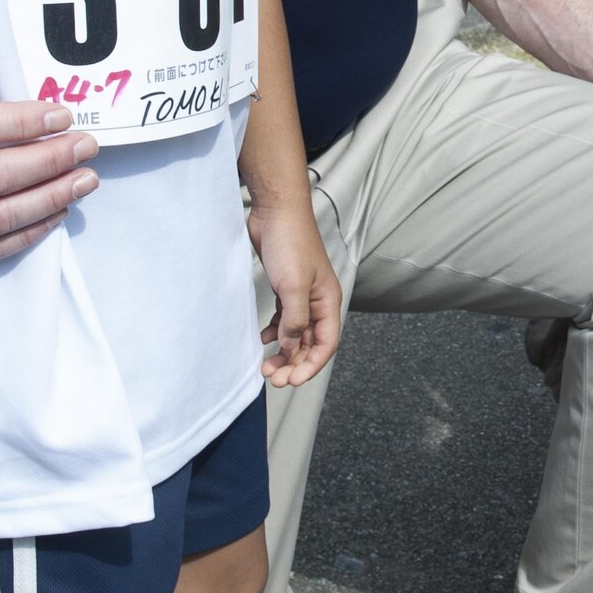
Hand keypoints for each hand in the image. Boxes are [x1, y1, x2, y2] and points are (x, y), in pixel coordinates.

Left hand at [254, 206, 342, 386]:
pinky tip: (263, 339)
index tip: (291, 380)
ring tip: (266, 366)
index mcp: (328, 301)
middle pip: (311, 343)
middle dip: (294, 363)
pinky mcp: (286, 289)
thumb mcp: (294, 286)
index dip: (311, 365)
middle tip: (273, 378)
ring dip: (284, 352)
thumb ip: (295, 319)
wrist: (276, 212)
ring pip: (296, 334)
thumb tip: (291, 345)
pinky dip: (275, 333)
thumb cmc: (290, 243)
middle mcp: (318, 301)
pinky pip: (284, 320)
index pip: (327, 343)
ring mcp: (302, 295)